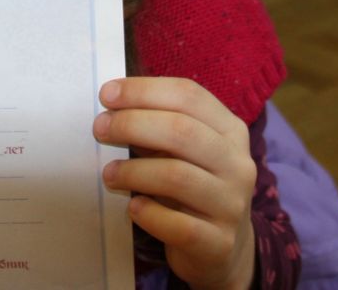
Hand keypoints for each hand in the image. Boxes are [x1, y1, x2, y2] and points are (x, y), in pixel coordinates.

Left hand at [94, 77, 256, 289]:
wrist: (222, 247)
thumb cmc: (192, 186)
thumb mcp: (184, 151)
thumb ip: (158, 128)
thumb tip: (111, 110)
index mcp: (230, 130)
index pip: (189, 96)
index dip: (144, 91)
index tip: (107, 94)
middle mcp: (237, 164)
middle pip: (182, 131)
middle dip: (132, 124)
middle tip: (100, 129)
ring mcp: (231, 204)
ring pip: (177, 176)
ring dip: (133, 171)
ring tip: (109, 174)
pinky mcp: (219, 242)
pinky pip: (180, 226)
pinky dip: (150, 214)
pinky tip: (133, 208)